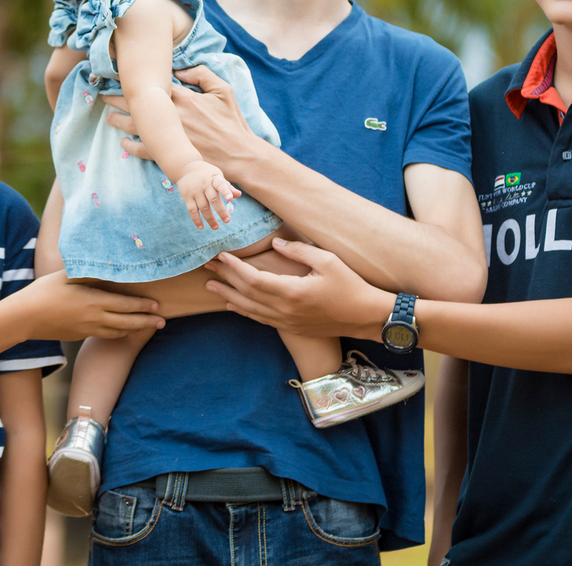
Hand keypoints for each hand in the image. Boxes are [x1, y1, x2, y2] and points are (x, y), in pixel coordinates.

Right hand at [17, 271, 163, 339]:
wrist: (24, 318)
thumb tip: (108, 264)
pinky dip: (119, 332)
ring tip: (149, 327)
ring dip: (135, 329)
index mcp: (94, 301)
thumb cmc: (44, 291)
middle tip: (163, 321)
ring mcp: (87, 329)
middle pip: (128, 322)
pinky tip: (123, 329)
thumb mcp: (67, 275)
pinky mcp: (80, 336)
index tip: (158, 305)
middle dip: (147, 322)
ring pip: (118, 331)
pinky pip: (105, 335)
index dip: (144, 306)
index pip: (126, 305)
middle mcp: (94, 318)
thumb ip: (89, 272)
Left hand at [103, 66, 259, 172]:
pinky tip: (122, 142)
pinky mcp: (168, 154)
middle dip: (118, 96)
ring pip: (134, 125)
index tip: (121, 72)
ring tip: (108, 114)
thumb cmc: (232, 123)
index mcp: (183, 97)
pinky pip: (142, 149)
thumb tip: (182, 69)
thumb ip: (203, 75)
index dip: (134, 78)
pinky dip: (129, 146)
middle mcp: (171, 115)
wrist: (239, 155)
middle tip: (104, 91)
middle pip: (136, 102)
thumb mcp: (224, 91)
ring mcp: (167, 135)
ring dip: (118, 119)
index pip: (152, 82)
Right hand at [176, 161, 240, 228]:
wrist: (185, 168)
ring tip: (216, 227)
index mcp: (214, 179)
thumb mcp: (217, 176)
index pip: (220, 184)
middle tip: (227, 220)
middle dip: (220, 211)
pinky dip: (196, 219)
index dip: (226, 191)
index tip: (230, 198)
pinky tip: (201, 227)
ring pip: (203, 207)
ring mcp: (195, 192)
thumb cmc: (207, 174)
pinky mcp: (187, 197)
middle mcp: (204, 185)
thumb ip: (227, 186)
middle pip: (213, 199)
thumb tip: (239, 195)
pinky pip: (192, 210)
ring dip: (210, 219)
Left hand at [206, 239, 393, 338]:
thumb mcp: (327, 261)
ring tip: (210, 286)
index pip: (254, 279)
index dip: (234, 267)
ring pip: (249, 309)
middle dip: (225, 279)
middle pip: (246, 294)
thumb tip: (274, 244)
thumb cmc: (350, 286)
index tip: (221, 255)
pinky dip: (243, 310)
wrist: (366, 317)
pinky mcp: (291, 327)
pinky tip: (233, 305)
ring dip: (228, 296)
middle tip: (206, 267)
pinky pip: (260, 318)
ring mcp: (287, 322)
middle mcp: (285, 310)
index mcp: (292, 293)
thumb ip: (298, 251)